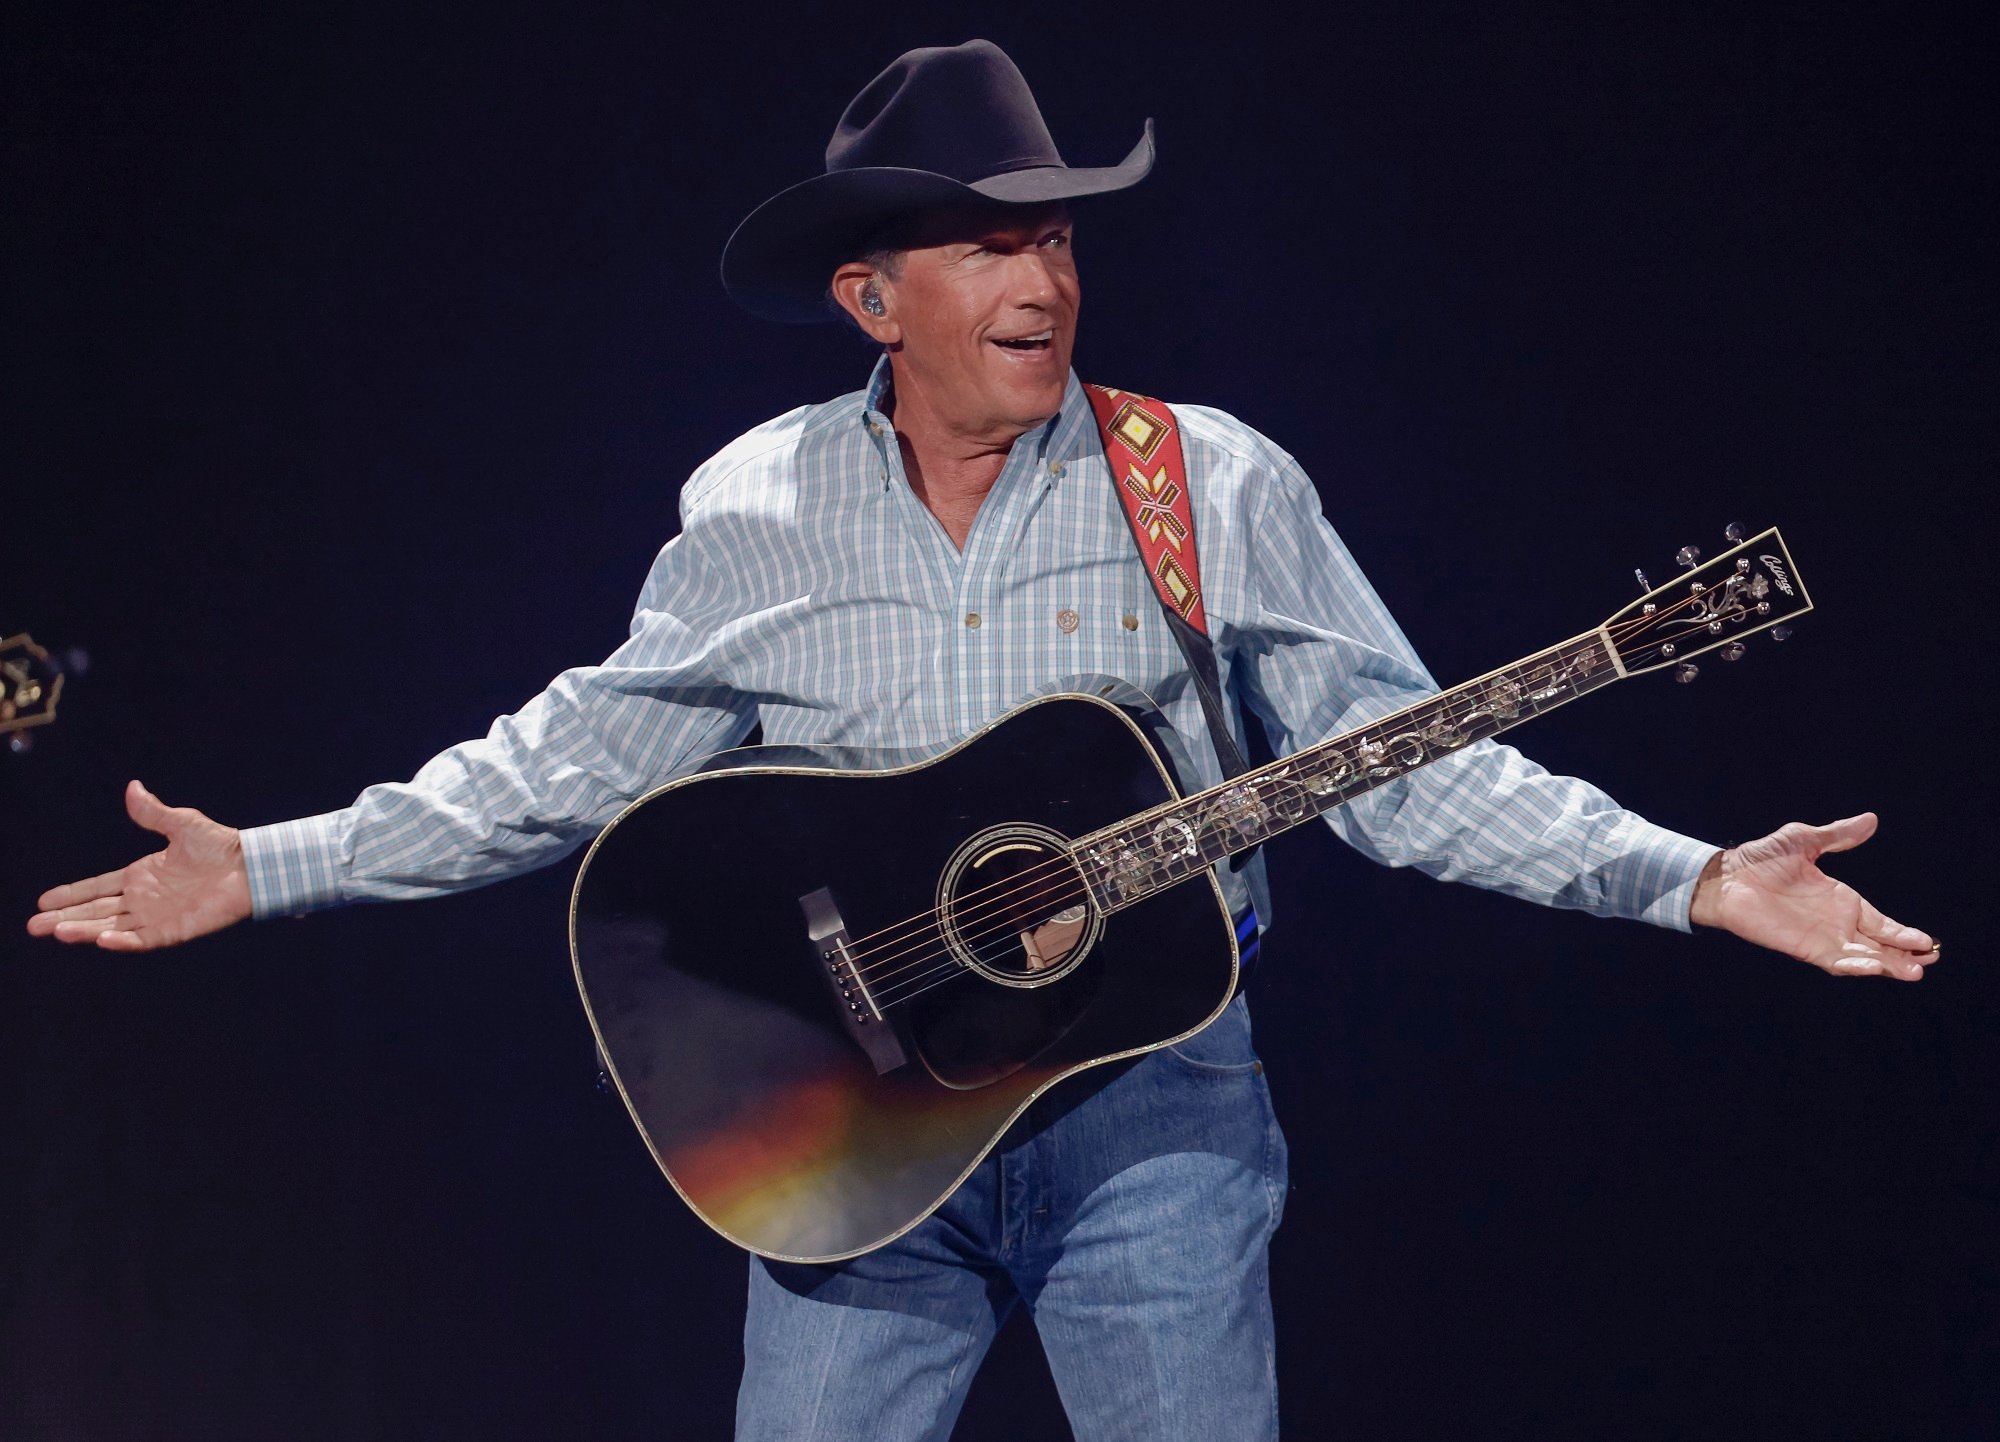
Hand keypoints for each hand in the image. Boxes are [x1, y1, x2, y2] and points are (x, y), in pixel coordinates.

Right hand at [27, 780, 251, 950]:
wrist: (251, 865)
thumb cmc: (220, 845)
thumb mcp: (181, 824)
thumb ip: (153, 812)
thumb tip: (133, 787)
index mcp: (140, 875)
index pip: (97, 888)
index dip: (71, 894)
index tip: (43, 901)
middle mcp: (143, 899)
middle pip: (96, 911)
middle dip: (65, 918)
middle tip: (33, 926)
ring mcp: (157, 916)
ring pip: (111, 927)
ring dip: (85, 930)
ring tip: (56, 932)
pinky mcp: (174, 930)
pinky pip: (143, 939)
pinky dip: (122, 941)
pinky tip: (102, 939)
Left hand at [1689, 813, 1937, 980]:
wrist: (1727, 876)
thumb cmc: (1761, 858)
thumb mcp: (1804, 840)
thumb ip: (1837, 836)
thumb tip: (1870, 819)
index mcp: (1842, 900)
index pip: (1882, 922)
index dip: (1904, 933)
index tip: (1927, 941)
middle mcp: (1836, 922)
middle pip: (1879, 944)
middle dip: (1905, 954)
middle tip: (1930, 958)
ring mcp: (1821, 937)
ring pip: (1863, 957)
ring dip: (1887, 965)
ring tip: (1915, 972)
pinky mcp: (1802, 947)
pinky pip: (1834, 961)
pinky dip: (1854, 965)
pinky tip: (1873, 967)